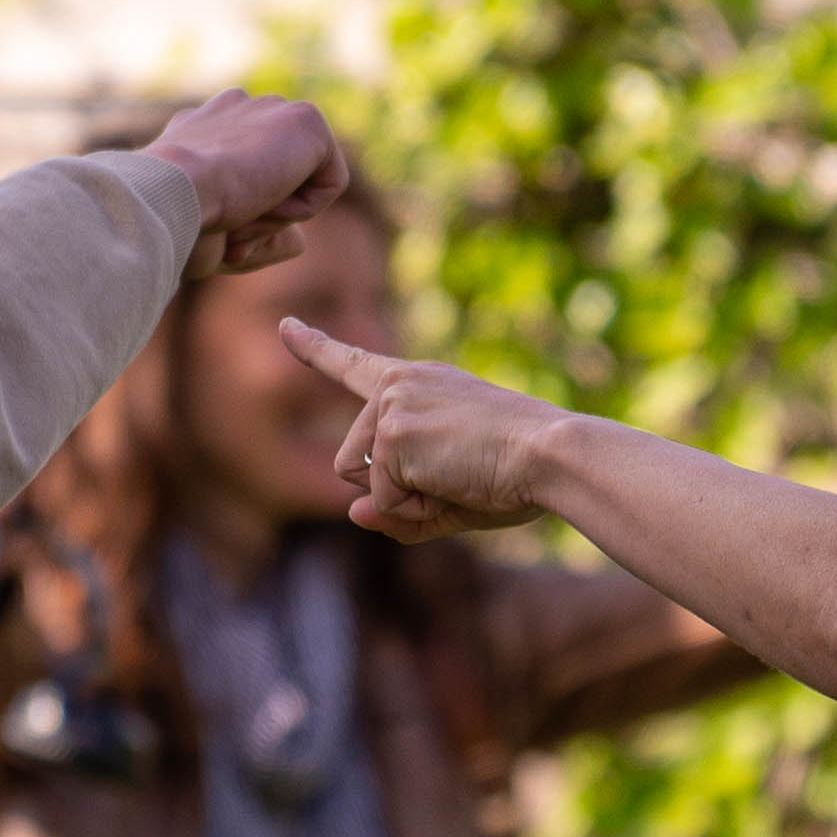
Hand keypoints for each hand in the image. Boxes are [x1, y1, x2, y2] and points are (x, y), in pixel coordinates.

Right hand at [143, 93, 348, 283]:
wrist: (168, 197)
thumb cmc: (178, 225)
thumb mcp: (210, 235)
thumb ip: (256, 232)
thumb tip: (300, 241)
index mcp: (205, 126)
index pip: (246, 173)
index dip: (239, 216)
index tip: (211, 232)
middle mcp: (238, 109)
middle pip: (278, 179)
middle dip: (260, 213)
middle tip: (225, 229)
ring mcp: (272, 108)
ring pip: (302, 183)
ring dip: (276, 213)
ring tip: (240, 212)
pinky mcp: (307, 120)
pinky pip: (330, 183)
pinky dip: (302, 208)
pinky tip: (264, 199)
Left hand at [277, 319, 574, 537]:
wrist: (551, 455)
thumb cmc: (518, 472)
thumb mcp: (451, 494)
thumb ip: (397, 507)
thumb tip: (352, 512)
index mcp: (417, 382)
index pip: (353, 364)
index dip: (313, 346)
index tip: (285, 324)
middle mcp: (398, 384)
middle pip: (348, 463)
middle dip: (391, 490)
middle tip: (456, 478)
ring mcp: (392, 406)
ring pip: (362, 484)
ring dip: (404, 500)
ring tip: (458, 477)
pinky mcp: (392, 433)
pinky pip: (384, 501)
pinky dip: (417, 510)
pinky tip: (456, 482)